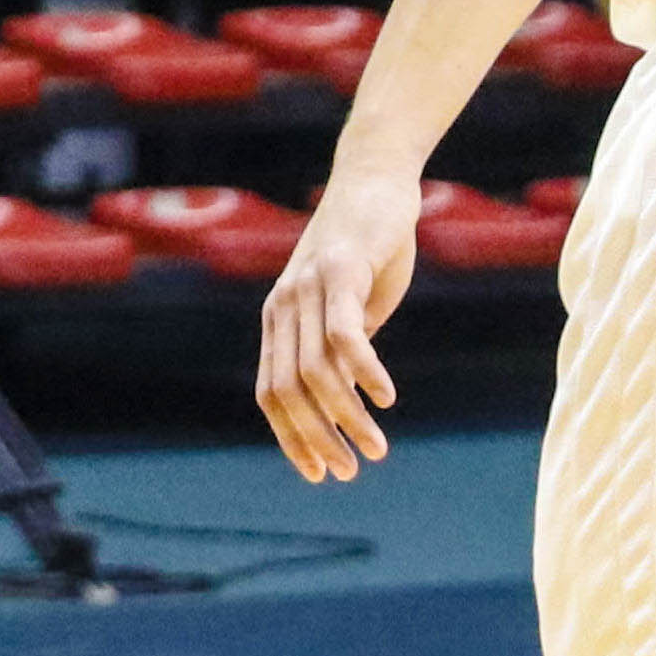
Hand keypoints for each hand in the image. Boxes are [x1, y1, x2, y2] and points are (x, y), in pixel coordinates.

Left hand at [257, 167, 416, 480]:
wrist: (375, 182)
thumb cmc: (367, 249)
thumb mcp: (350, 309)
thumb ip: (341, 352)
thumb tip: (344, 402)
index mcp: (278, 320)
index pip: (270, 394)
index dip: (291, 437)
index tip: (319, 473)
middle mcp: (283, 306)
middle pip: (287, 391)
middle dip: (316, 438)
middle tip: (350, 470)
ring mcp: (307, 287)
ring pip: (316, 372)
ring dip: (345, 417)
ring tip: (376, 447)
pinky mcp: (340, 270)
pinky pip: (344, 335)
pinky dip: (364, 373)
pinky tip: (386, 398)